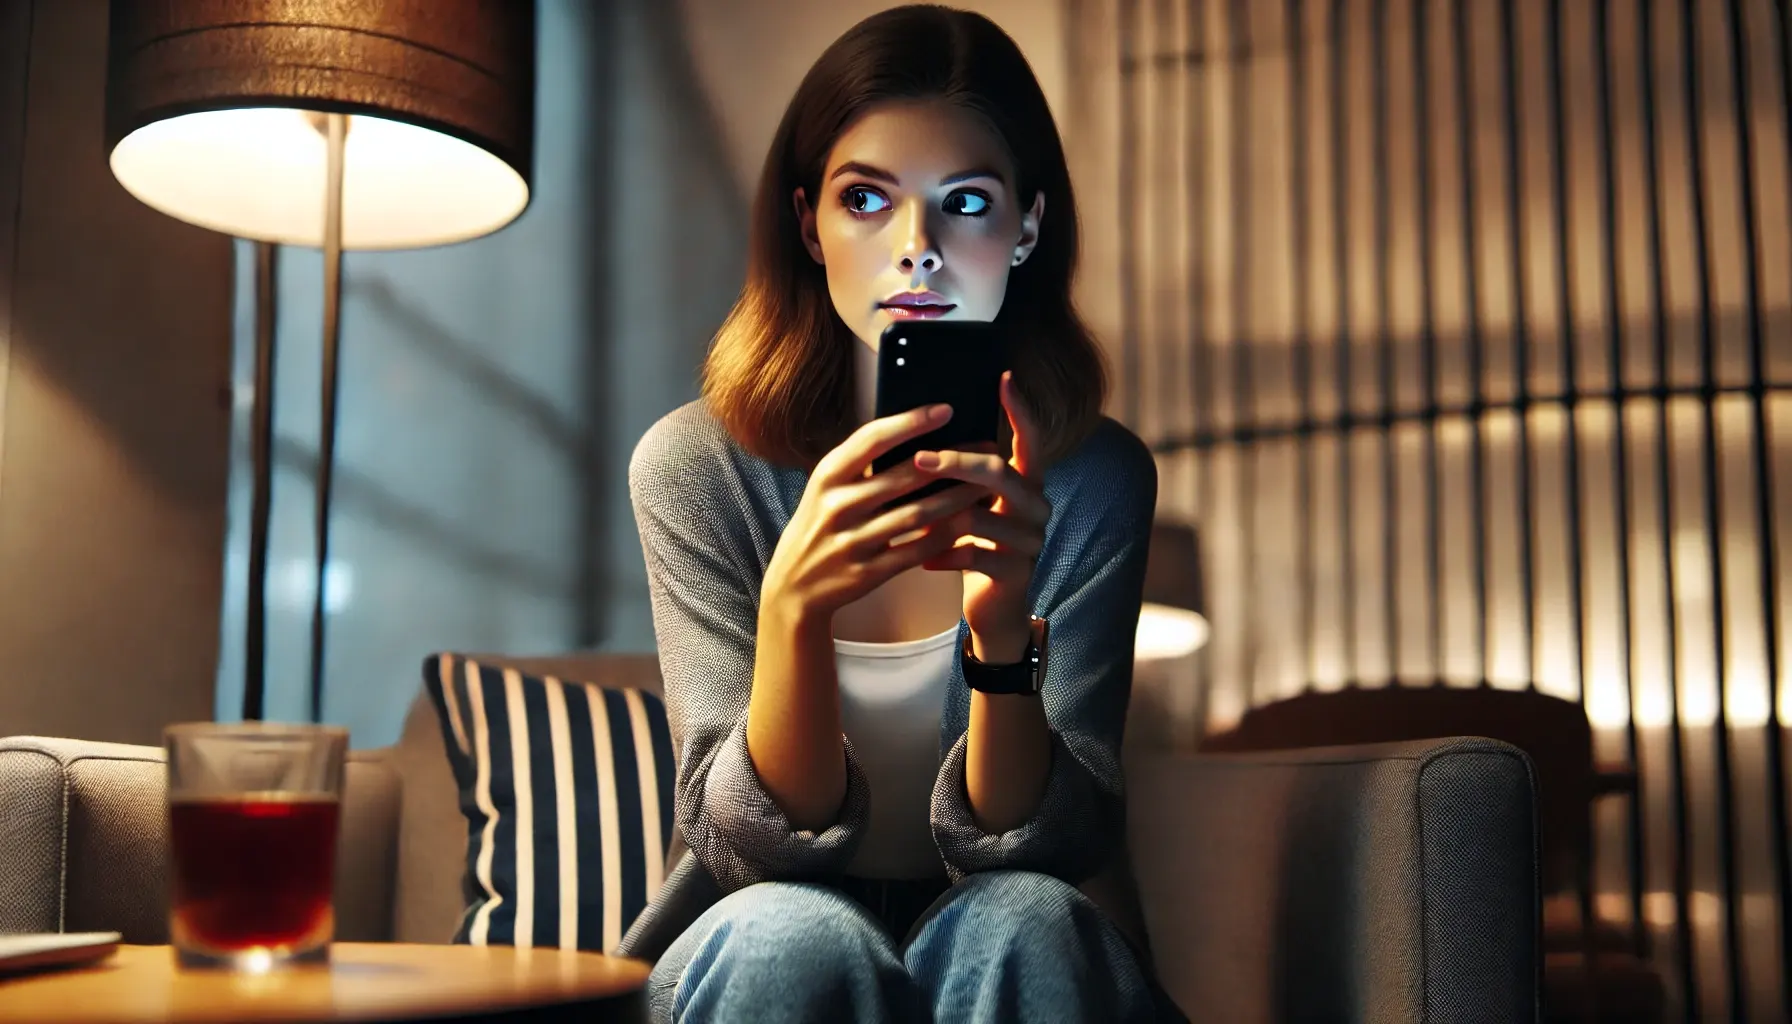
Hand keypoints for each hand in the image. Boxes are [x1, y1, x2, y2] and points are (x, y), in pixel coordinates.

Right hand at [763, 403, 992, 619]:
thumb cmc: (821, 523)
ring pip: (919, 514)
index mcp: (828, 476)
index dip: (911, 422)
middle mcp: (838, 506)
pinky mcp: (869, 572)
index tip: (946, 410)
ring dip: (958, 498)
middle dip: (952, 461)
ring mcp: (853, 541)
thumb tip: (914, 429)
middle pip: (905, 476)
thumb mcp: (826, 487)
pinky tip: (968, 522)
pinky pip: (918, 550)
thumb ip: (860, 462)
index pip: (873, 439)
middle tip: (987, 448)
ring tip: (986, 485)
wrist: (795, 585)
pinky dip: (945, 535)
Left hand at [913, 372, 1050, 643]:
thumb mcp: (975, 506)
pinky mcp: (1016, 572)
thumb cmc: (977, 546)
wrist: (996, 609)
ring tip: (910, 520)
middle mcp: (1037, 506)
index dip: (1019, 409)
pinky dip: (941, 555)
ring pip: (980, 515)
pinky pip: (972, 554)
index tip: (1003, 378)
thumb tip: (923, 436)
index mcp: (1028, 483)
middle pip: (1000, 471)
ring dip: (938, 517)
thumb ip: (965, 477)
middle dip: (956, 462)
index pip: (1032, 439)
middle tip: (919, 458)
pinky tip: (924, 559)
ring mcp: (1031, 540)